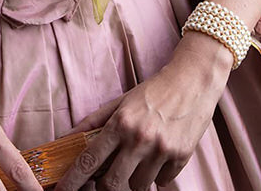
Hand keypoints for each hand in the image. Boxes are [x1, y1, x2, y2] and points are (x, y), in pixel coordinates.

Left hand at [55, 33, 231, 190]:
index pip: (89, 159)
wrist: (193, 80)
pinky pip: (161, 182)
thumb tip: (67, 138)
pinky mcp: (181, 157)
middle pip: (112, 184)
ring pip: (138, 187)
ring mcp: (161, 149)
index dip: (72, 180)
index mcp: (121, 122)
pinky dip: (158, 174)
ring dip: (135, 178)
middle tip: (109, 177)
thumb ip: (94, 122)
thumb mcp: (121, 101)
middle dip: (106, 187)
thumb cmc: (153, 91)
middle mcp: (139, 137)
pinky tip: (161, 154)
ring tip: (142, 157)